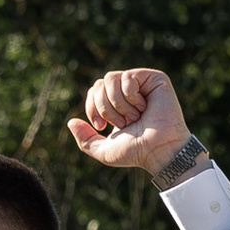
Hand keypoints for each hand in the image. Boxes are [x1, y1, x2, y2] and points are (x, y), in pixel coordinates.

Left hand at [68, 65, 188, 172]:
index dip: (92, 108)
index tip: (102, 127)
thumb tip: (71, 122)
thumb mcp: (104, 150)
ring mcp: (141, 83)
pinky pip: (128, 77)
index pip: (93, 91)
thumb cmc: (136, 151)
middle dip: (105, 108)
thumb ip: (85, 139)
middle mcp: (128, 91)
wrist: (158, 150)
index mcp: (116, 103)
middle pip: (99, 84)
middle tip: (123, 123)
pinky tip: (145, 107)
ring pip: (110, 79)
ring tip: (135, 116)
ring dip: (118, 104)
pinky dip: (131, 96)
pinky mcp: (154, 78)